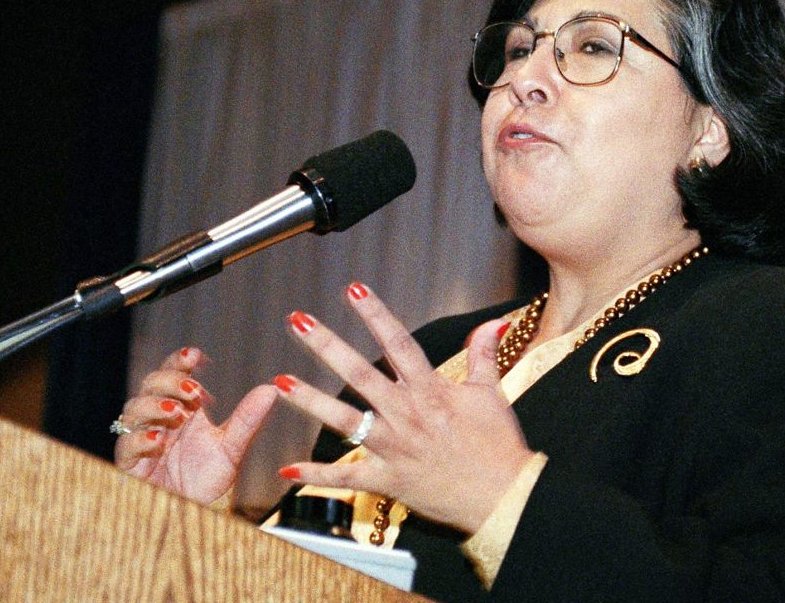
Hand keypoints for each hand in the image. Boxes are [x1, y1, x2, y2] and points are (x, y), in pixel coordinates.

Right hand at [114, 347, 277, 504]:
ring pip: (134, 410)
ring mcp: (142, 439)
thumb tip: (271, 389)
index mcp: (184, 409)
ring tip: (178, 412)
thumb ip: (247, 419)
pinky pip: (126, 445)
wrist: (197, 515)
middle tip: (194, 389)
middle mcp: (160, 419)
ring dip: (155, 406)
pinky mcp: (130, 464)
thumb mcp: (232, 447)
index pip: (175, 374)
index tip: (195, 354)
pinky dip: (139, 440)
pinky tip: (156, 440)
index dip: (180, 361)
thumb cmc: (210, 479)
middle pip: (151, 385)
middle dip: (170, 381)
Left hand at [272, 282, 534, 533]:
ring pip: (343, 421)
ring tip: (281, 382)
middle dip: (326, 345)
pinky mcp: (388, 480)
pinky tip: (287, 471)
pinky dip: (316, 477)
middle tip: (298, 321)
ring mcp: (393, 448)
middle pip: (359, 374)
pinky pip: (346, 478)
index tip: (354, 291)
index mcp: (431, 391)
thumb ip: (484, 355)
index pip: (398, 343)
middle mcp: (406, 414)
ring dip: (310, 400)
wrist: (503, 495)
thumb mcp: (491, 394)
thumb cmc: (499, 446)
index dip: (376, 315)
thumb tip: (492, 323)